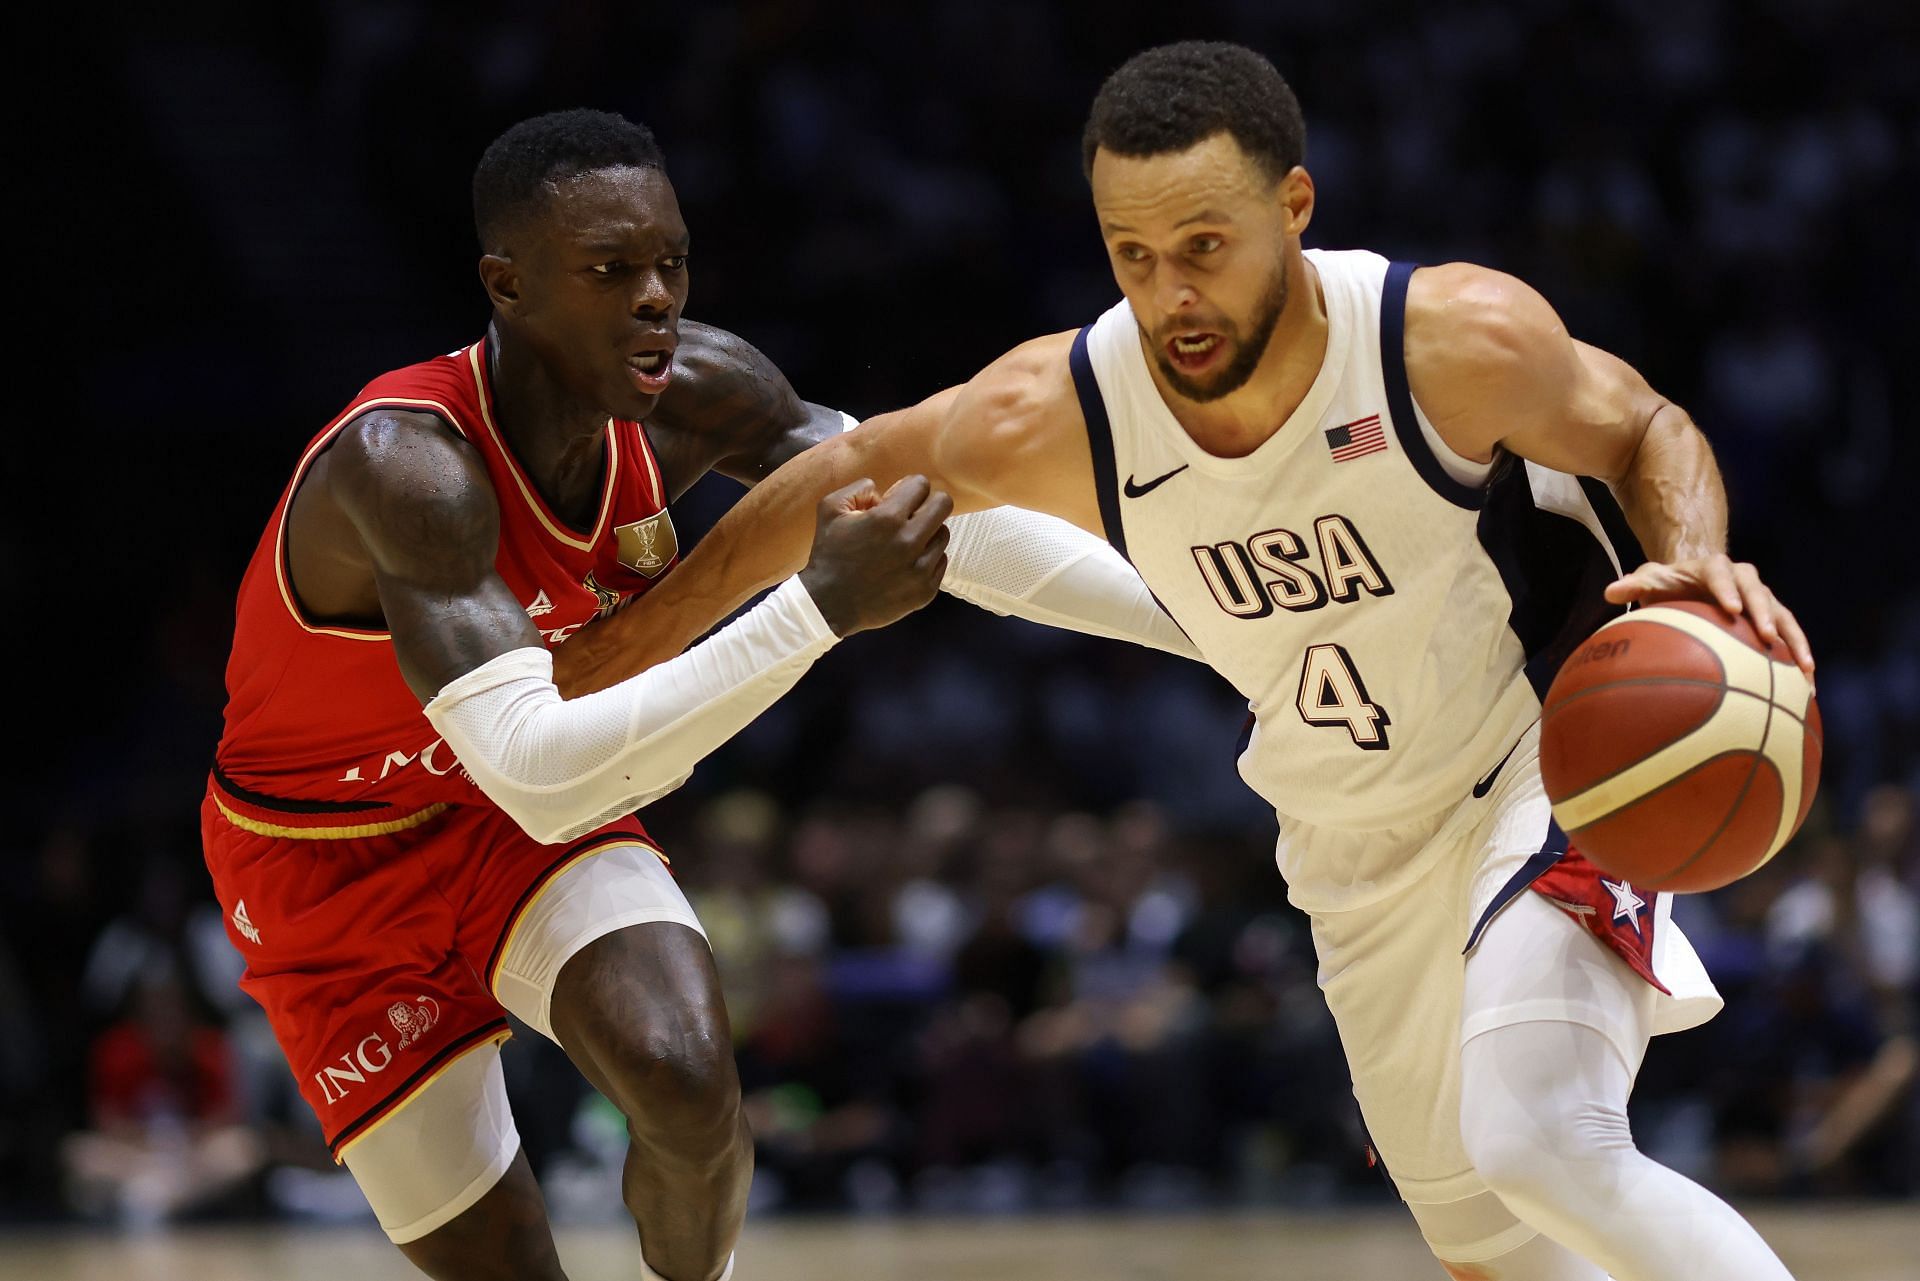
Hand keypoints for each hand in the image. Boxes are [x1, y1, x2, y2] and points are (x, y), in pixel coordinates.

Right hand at [798, 475, 952, 636]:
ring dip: (928, 532)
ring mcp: (921, 568)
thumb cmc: (829, 555)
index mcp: (887, 518)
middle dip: (927, 503)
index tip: (898, 498)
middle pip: (943, 505)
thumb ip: (859, 489)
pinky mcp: (926, 590)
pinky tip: (906, 563)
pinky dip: (927, 558)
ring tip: (906, 542)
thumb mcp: (830, 509)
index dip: (909, 487)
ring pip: (943, 534)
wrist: (829, 605)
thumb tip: (883, 491)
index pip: (921, 485)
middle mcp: (910, 541)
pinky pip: (940, 561)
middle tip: (911, 514)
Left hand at [1605, 554, 1813, 676]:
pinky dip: (1799, 658)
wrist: (1694, 579)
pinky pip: (1790, 637)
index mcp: (1712, 568)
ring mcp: (1762, 598)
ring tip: (1805, 669)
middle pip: (1759, 591)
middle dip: (1765, 612)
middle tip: (1768, 635)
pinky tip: (1808, 688)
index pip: (1720, 573)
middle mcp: (1743, 580)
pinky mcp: (1773, 618)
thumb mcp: (1651, 579)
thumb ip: (1634, 583)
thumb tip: (1610, 592)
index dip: (1727, 589)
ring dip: (1794, 640)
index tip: (1732, 608)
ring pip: (1783, 616)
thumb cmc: (1669, 583)